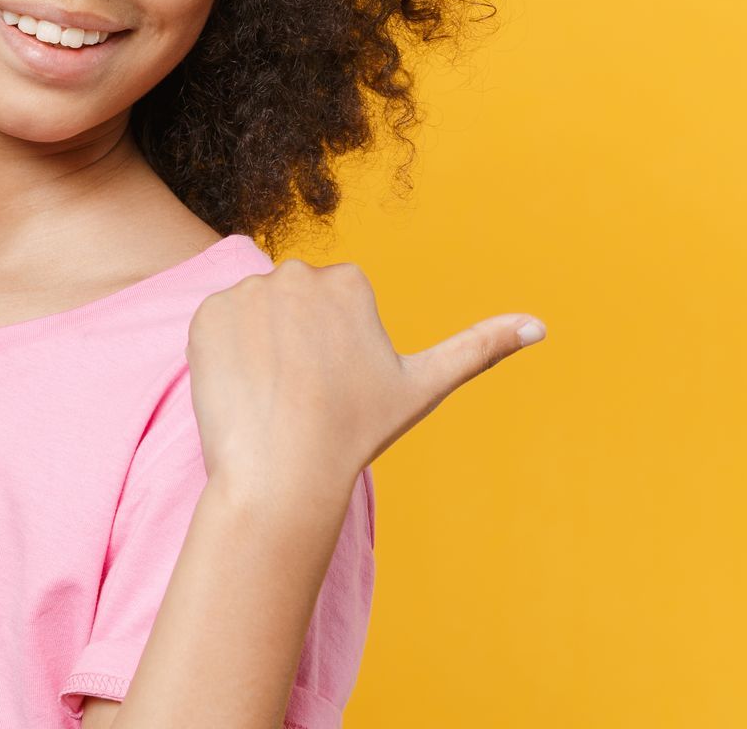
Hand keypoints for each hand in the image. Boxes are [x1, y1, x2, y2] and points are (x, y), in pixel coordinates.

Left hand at [184, 257, 546, 501]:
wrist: (282, 473)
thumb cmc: (357, 432)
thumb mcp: (424, 386)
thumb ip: (480, 347)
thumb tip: (541, 326)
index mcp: (350, 281)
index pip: (334, 305)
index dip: (334, 352)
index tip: (335, 388)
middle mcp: (297, 273)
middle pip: (293, 306)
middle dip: (296, 344)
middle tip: (302, 397)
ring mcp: (247, 292)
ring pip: (255, 316)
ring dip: (260, 347)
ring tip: (272, 396)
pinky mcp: (205, 314)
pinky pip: (217, 327)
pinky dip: (225, 355)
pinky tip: (241, 389)